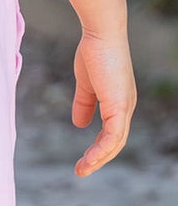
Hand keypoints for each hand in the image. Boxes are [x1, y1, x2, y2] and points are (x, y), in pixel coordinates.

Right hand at [72, 30, 135, 176]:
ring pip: (115, 143)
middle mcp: (126, 108)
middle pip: (115, 143)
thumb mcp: (86, 83)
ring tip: (82, 169)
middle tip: (81, 171)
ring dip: (98, 158)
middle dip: (98, 159)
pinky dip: (101, 149)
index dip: (98, 148)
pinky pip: (112, 135)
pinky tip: (90, 157)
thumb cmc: (95, 53)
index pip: (112, 133)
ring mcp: (124, 108)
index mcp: (119, 103)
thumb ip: (84, 103)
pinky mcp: (119, 106)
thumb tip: (79, 124)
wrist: (102, 35)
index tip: (83, 159)